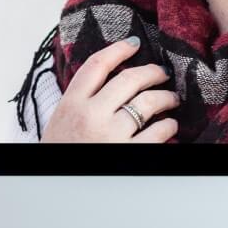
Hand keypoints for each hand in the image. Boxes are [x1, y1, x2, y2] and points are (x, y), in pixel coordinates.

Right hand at [40, 39, 178, 142]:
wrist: (56, 184)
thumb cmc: (62, 151)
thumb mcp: (62, 118)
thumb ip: (82, 98)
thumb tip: (112, 77)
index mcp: (72, 103)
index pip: (98, 65)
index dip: (119, 49)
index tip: (133, 43)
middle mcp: (91, 114)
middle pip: (129, 79)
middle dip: (151, 72)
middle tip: (161, 72)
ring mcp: (111, 134)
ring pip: (148, 102)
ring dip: (166, 97)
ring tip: (171, 99)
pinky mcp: (129, 153)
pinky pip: (158, 132)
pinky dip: (169, 126)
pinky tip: (170, 126)